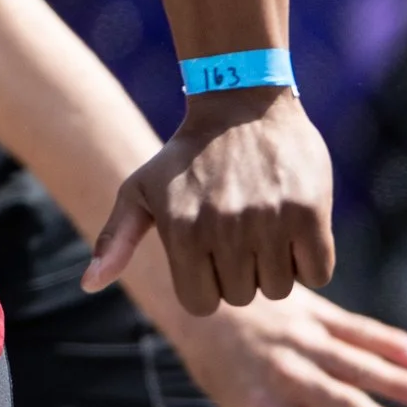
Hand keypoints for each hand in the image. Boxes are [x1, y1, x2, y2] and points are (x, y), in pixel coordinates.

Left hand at [85, 86, 333, 314]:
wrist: (241, 102)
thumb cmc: (187, 157)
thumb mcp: (140, 190)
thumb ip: (115, 239)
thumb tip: (88, 285)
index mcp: (182, 231)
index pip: (202, 304)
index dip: (207, 284)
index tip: (209, 253)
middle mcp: (224, 229)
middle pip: (242, 297)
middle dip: (241, 272)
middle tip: (238, 229)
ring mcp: (268, 221)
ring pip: (281, 289)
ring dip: (275, 266)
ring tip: (263, 223)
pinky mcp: (309, 213)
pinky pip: (318, 273)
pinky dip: (309, 260)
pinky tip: (293, 226)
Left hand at [164, 287, 406, 406]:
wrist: (196, 297)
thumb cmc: (221, 365)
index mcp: (261, 402)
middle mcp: (281, 370)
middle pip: (336, 399)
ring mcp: (298, 338)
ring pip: (352, 361)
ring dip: (394, 378)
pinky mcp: (310, 310)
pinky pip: (352, 327)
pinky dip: (385, 339)